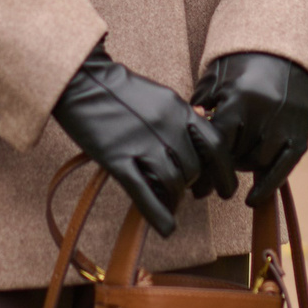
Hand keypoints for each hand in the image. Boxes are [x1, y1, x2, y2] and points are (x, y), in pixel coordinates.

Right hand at [48, 44, 228, 234]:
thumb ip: (182, 116)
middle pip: (193, 170)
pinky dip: (158, 215)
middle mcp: (167, 126)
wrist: (82, 79)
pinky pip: (144, 192)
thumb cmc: (121, 90)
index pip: (216, 146)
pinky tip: (166, 228)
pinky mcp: (117, 157)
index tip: (225, 190)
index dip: (224, 173)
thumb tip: (201, 133)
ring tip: (169, 203)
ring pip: (173, 183)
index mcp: (179, 109)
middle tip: (186, 193)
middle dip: (192, 187)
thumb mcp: (160, 96)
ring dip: (174, 199)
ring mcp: (142, 142)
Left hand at [193, 52, 307, 206]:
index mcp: (239, 100)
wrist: (285, 54)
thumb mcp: (216, 79)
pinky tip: (252, 200)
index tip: (192, 186)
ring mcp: (285, 126)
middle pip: (236, 156)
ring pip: (257, 164)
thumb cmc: (241, 68)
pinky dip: (267, 186)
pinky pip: (284, 168)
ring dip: (242, 167)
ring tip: (232, 162)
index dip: (204, 167)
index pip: (217, 144)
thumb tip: (182, 136)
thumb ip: (200, 106)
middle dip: (221, 166)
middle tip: (207, 178)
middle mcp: (265, 114)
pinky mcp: (301, 135)